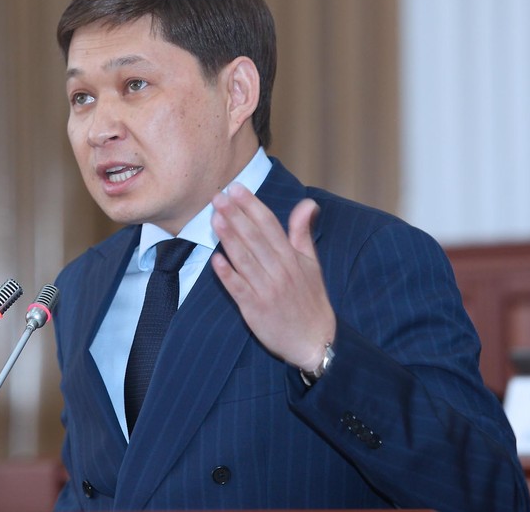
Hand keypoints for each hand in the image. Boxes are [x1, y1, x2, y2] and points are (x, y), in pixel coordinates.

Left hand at [210, 183, 335, 370]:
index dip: (252, 206)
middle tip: (219, 197)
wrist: (314, 341)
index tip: (237, 189)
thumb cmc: (310, 300)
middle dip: (237, 216)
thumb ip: (302, 232)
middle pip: (255, 238)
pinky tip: (215, 260)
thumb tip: (307, 203)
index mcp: (292, 258)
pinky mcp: (255, 309)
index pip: (270, 225)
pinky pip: (239, 289)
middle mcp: (280, 271)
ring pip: (245, 260)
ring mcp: (267, 290)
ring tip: (215, 218)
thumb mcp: (311, 264)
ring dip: (229, 238)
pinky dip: (228, 274)